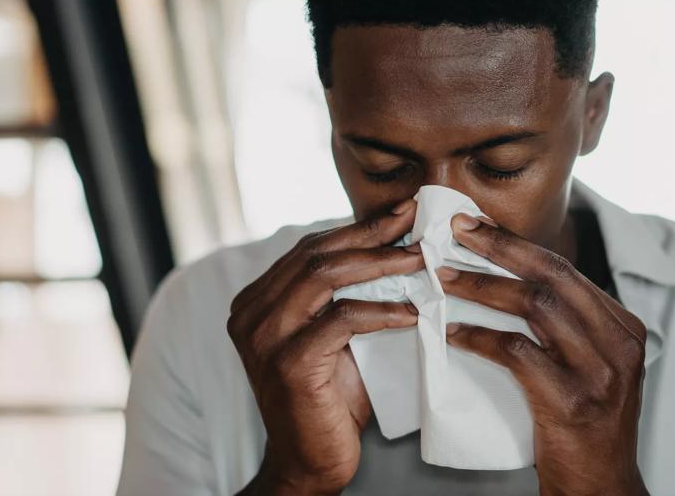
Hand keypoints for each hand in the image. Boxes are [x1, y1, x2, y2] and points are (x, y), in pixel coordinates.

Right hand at [228, 201, 423, 494]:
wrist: (310, 462)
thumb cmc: (330, 398)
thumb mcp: (335, 337)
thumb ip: (347, 296)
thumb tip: (398, 249)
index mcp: (257, 300)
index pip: (310, 248)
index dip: (357, 227)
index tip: (401, 211)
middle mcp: (252, 313)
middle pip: (317, 255)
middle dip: (371, 233)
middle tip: (415, 219)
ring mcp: (265, 337)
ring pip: (326, 278)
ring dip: (381, 263)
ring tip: (421, 259)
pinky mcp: (288, 363)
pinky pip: (342, 320)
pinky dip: (382, 311)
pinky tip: (413, 312)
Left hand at [438, 214, 648, 495]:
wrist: (600, 487)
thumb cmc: (583, 425)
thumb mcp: (590, 365)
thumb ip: (567, 326)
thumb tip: (509, 278)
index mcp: (624, 327)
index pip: (565, 269)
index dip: (517, 245)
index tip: (477, 227)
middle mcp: (618, 343)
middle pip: (552, 277)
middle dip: (499, 249)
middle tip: (456, 233)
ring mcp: (599, 372)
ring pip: (534, 306)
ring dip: (482, 288)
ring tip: (444, 279)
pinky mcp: (571, 400)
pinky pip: (517, 352)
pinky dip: (479, 337)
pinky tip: (452, 333)